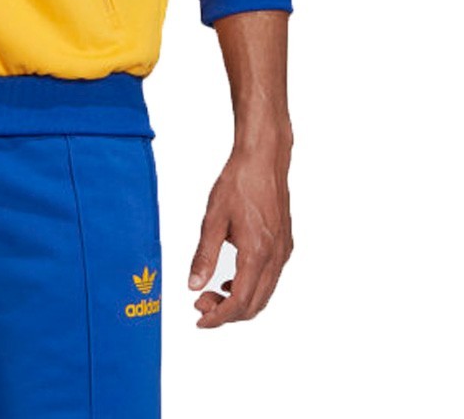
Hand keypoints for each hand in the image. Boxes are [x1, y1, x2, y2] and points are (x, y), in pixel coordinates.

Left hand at [188, 127, 292, 327]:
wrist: (263, 159)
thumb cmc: (238, 183)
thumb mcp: (213, 219)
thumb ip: (204, 255)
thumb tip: (193, 285)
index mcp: (257, 253)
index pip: (240, 302)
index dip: (219, 317)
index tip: (200, 319)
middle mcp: (275, 257)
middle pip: (254, 304)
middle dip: (227, 313)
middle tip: (201, 304)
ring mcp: (283, 252)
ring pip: (264, 294)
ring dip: (239, 302)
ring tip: (213, 293)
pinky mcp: (285, 245)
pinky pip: (270, 279)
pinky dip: (251, 288)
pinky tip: (232, 279)